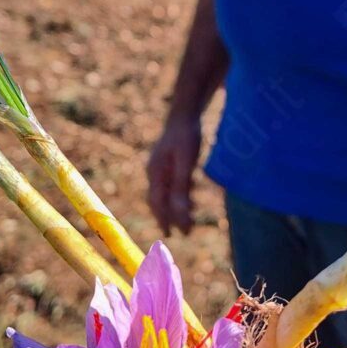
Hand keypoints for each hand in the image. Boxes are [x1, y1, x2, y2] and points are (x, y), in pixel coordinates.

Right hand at [147, 115, 201, 235]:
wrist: (185, 113)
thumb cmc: (186, 137)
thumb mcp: (186, 164)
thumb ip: (182, 189)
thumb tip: (180, 213)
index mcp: (155, 173)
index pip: (157, 203)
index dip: (163, 219)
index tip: (170, 234)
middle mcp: (155, 172)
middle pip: (159, 200)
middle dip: (168, 217)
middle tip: (178, 233)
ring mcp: (160, 166)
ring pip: (166, 193)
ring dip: (176, 208)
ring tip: (188, 220)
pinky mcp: (169, 162)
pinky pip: (172, 184)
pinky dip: (180, 195)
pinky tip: (191, 199)